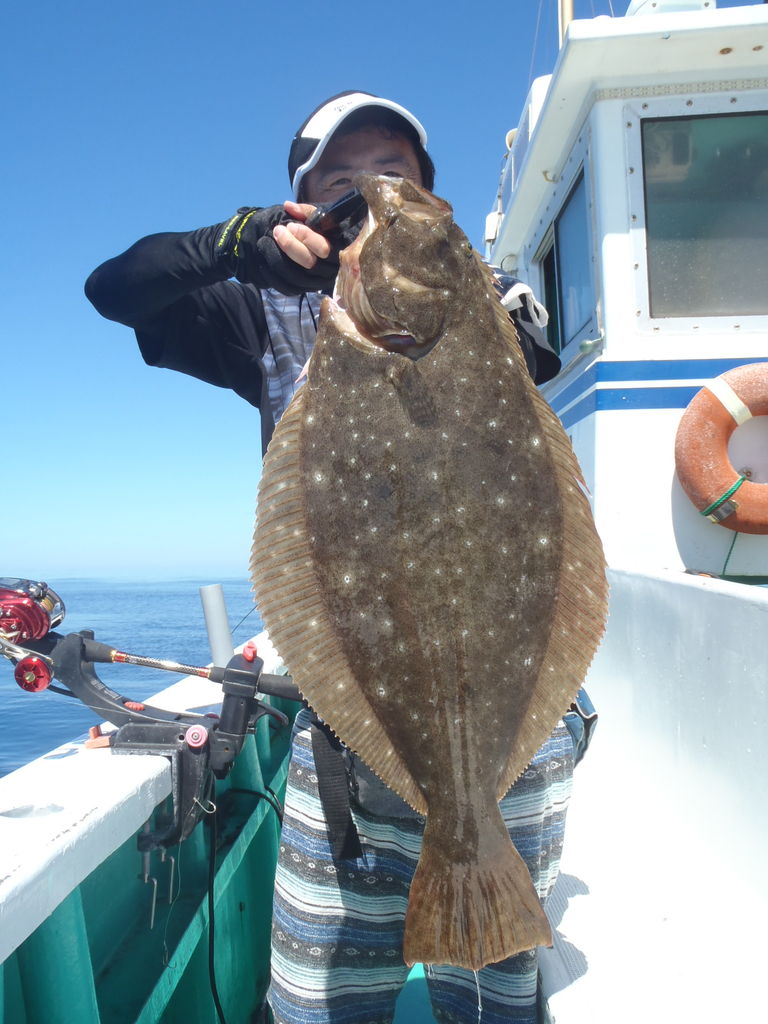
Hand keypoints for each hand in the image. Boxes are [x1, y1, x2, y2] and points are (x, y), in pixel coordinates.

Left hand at [217, 203, 338, 294]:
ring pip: (296, 276)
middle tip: (277, 230)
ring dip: (277, 258)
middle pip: (309, 263)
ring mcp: (317, 282)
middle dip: (290, 245)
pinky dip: (272, 275)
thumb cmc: (319, 230)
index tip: (290, 226)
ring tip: (265, 241)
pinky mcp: (304, 290)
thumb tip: (288, 206)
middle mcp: (329, 270)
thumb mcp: (317, 217)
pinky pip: (287, 287)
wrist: (316, 249)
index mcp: (337, 251)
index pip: (323, 249)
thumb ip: (306, 211)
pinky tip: (263, 259)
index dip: (306, 237)